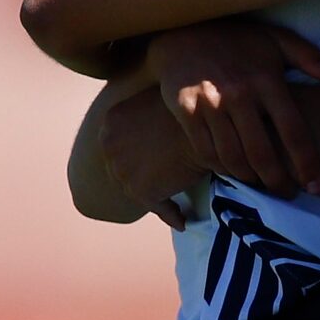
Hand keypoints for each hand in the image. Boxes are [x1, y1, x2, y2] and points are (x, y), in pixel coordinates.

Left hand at [96, 87, 205, 229]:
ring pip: (136, 189)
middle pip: (122, 168)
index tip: (150, 161)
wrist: (210, 123)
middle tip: (161, 183)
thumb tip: (151, 125)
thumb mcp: (157, 99)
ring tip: (174, 207)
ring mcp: (123, 170)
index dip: (135, 154)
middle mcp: (109, 146)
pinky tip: (182, 220)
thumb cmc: (192, 107)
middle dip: (139, 176)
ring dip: (154, 197)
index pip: (118, 145)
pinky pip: (157, 207)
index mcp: (111, 122)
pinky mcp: (141, 190)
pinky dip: (170, 214)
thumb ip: (144, 112)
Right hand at [145, 19, 319, 197]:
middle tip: (288, 194)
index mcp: (267, 81)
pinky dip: (222, 169)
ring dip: (250, 180)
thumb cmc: (236, 41)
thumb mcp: (274, 39)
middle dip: (278, 182)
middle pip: (262, 154)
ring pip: (233, 158)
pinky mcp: (186, 112)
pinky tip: (233, 172)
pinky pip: (206, 152)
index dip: (306, 163)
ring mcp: (210, 105)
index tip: (315, 185)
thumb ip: (305, 55)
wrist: (181, 33)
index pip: (293, 131)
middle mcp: (239, 95)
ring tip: (262, 186)